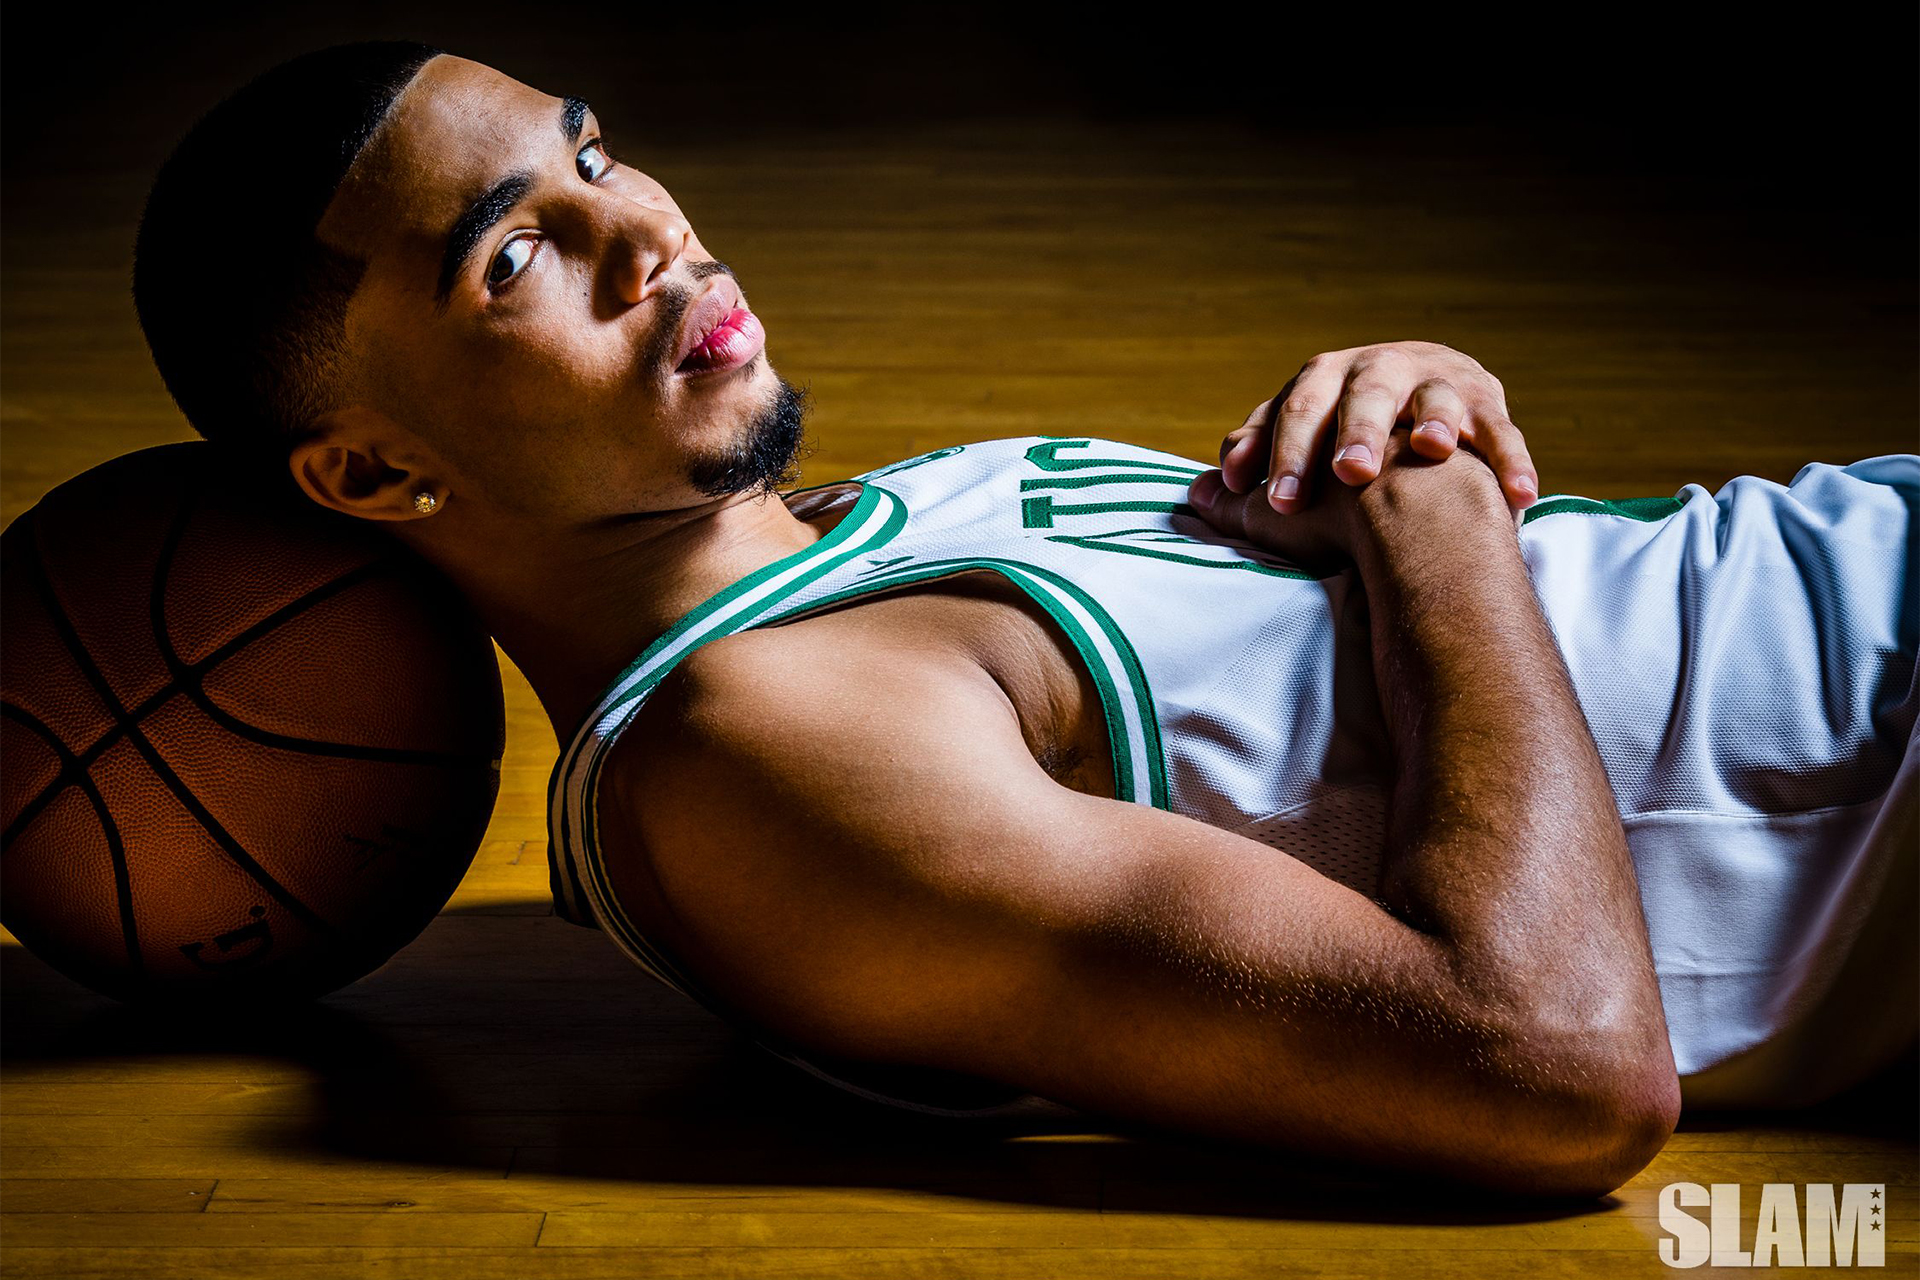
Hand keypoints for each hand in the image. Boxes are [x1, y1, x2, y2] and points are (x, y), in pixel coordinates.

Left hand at [1218, 341, 1539, 515]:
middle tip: (1348, 474)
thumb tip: (1201, 491)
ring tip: (1429, 448)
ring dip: (1434, 419)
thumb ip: (1254, 462)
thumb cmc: (1339, 446)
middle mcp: (1382, 368)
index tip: (1274, 502)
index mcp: (1328, 377)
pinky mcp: (1486, 405)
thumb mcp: (1297, 444)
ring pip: (1435, 396)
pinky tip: (1520, 498)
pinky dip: (1510, 462)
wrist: (1414, 432)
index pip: (1298, 408)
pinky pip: (1501, 434)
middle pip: (1365, 394)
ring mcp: (1438, 381)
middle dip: (1357, 432)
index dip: (1285, 451)